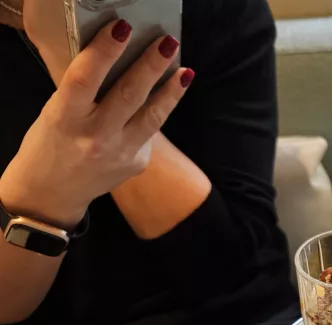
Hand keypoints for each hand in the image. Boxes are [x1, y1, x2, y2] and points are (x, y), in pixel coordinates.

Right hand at [0, 18, 192, 227]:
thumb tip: (117, 59)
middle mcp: (95, 137)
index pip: (85, 79)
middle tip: (167, 43)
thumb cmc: (51, 142)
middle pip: (128, 95)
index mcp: (65, 118)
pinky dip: (158, 111)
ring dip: (172, 91)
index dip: (105, 52)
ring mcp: (120, 154)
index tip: (122, 28)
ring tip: (185, 71)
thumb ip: (83, 91)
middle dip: (151, 66)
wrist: (53, 192)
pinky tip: (167, 94)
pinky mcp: (137, 164)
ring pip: (153, 117)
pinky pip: (150, 132)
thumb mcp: (56, 112)